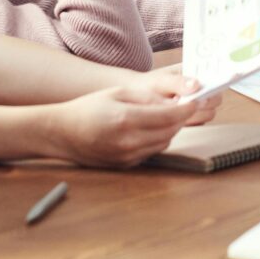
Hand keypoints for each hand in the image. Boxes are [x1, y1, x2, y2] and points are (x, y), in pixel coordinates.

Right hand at [48, 71, 215, 167]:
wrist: (63, 132)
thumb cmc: (89, 107)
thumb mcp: (118, 93)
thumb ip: (147, 98)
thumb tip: (173, 100)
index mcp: (127, 119)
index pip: (169, 116)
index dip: (186, 108)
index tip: (196, 100)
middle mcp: (129, 141)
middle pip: (170, 131)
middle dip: (181, 118)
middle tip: (187, 106)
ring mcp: (127, 156)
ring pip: (163, 143)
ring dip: (171, 130)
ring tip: (169, 116)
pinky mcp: (126, 165)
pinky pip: (151, 152)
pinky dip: (158, 140)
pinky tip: (153, 129)